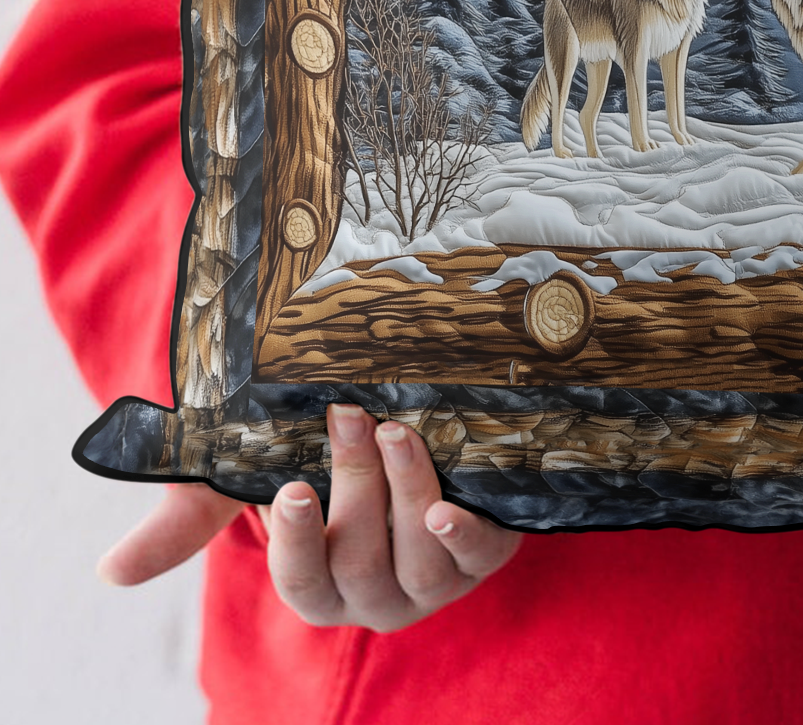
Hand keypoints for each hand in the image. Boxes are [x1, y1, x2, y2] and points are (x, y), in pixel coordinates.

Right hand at [98, 404, 521, 631]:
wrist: (399, 424)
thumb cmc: (313, 459)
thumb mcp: (247, 478)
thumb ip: (187, 519)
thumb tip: (109, 574)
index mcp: (317, 587)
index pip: (302, 582)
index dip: (297, 541)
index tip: (291, 489)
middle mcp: (374, 596)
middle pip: (360, 558)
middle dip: (354, 484)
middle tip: (350, 418)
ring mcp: (432, 581)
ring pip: (417, 558)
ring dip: (407, 491)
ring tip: (397, 433)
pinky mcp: (482, 554)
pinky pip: (480, 559)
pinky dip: (467, 536)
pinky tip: (451, 509)